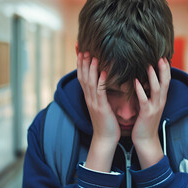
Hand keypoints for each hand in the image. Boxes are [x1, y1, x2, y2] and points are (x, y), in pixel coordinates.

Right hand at [77, 52, 119, 171]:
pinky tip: (103, 72)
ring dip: (91, 69)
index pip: (82, 77)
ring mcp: (94, 103)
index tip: (80, 50)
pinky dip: (101, 81)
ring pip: (90, 83)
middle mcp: (89, 98)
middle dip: (83, 63)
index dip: (80, 64)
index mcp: (89, 97)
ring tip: (93, 56)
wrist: (105, 139)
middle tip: (83, 48)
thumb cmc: (106, 122)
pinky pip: (100, 92)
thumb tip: (103, 81)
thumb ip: (101, 93)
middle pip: (83, 77)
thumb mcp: (102, 105)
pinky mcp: (101, 108)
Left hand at [132, 58, 170, 168]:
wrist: (145, 140)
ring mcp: (155, 107)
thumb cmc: (145, 121)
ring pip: (157, 89)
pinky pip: (144, 100)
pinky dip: (141, 90)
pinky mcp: (147, 113)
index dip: (166, 68)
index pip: (167, 80)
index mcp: (161, 99)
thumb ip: (150, 93)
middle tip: (161, 56)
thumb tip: (146, 80)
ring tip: (149, 65)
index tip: (163, 56)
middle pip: (165, 82)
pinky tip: (136, 81)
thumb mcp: (150, 105)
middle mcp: (161, 101)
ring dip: (153, 76)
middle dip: (164, 69)